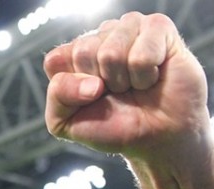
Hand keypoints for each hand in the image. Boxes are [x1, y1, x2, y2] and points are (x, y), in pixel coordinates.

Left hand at [43, 13, 208, 161]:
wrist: (157, 137)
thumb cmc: (115, 126)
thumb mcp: (67, 122)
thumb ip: (58, 97)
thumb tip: (91, 82)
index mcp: (72, 54)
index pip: (55, 60)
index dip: (71, 89)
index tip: (89, 100)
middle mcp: (99, 36)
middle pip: (83, 53)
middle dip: (101, 84)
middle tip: (118, 92)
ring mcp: (128, 27)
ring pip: (111, 53)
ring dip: (125, 80)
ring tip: (135, 84)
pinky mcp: (158, 27)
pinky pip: (142, 54)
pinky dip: (147, 76)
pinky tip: (153, 76)